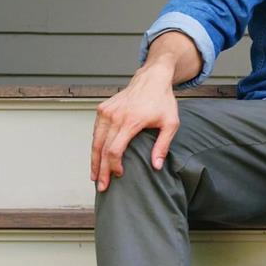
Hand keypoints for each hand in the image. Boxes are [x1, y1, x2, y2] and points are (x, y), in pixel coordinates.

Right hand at [90, 63, 179, 191]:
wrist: (152, 79)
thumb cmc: (163, 102)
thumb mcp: (171, 123)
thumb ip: (163, 145)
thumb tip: (156, 166)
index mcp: (131, 121)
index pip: (115, 149)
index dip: (114, 165)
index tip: (119, 175)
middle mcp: (115, 116)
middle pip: (103, 149)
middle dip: (101, 170)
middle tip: (102, 187)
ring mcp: (107, 112)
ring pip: (96, 141)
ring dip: (94, 161)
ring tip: (95, 177)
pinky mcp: (103, 109)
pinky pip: (96, 131)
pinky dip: (95, 146)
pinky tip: (96, 159)